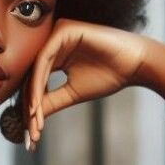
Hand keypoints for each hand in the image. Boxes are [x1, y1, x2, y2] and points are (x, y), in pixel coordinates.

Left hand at [24, 20, 152, 142]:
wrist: (134, 64)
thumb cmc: (109, 76)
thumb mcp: (73, 93)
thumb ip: (50, 102)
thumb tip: (30, 118)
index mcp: (55, 54)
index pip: (36, 81)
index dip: (32, 108)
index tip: (32, 134)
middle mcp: (53, 42)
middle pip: (31, 75)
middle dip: (29, 106)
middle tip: (31, 133)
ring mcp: (57, 33)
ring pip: (35, 69)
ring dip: (32, 98)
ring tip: (34, 122)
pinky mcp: (63, 30)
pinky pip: (44, 59)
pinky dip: (39, 83)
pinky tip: (37, 105)